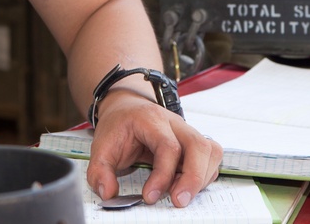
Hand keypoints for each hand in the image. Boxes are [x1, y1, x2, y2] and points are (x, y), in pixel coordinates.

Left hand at [85, 89, 222, 207]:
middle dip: (193, 178)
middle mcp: (174, 122)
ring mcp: (187, 131)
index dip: (163, 175)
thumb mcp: (100, 146)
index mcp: (151, 119)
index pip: (168, 147)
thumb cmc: (118, 126)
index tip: (149, 196)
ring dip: (201, 177)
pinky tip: (185, 186)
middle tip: (178, 202)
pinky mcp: (193, 141)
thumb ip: (99, 171)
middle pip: (198, 146)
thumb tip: (108, 193)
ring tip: (181, 195)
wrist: (126, 108)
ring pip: (211, 151)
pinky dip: (203, 175)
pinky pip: (211, 158)